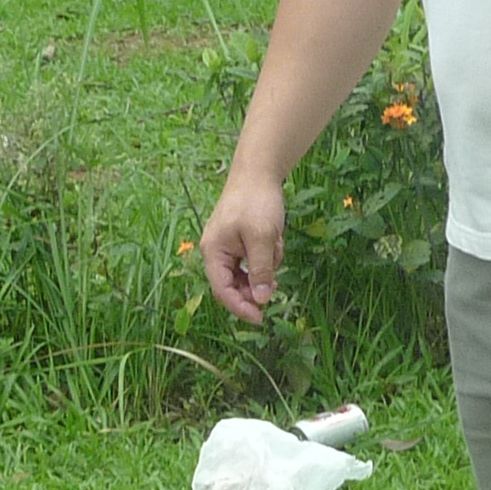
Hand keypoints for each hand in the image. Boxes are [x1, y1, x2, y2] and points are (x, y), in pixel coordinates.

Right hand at [199, 173, 286, 326]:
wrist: (258, 171)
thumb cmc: (256, 202)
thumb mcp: (262, 238)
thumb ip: (261, 270)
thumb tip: (262, 300)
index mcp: (213, 252)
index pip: (222, 291)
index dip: (241, 307)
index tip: (261, 318)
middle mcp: (216, 252)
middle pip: (234, 285)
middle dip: (256, 285)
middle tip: (276, 283)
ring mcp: (228, 246)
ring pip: (248, 273)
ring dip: (266, 266)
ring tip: (275, 244)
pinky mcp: (240, 241)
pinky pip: (254, 260)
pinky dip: (267, 255)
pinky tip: (275, 238)